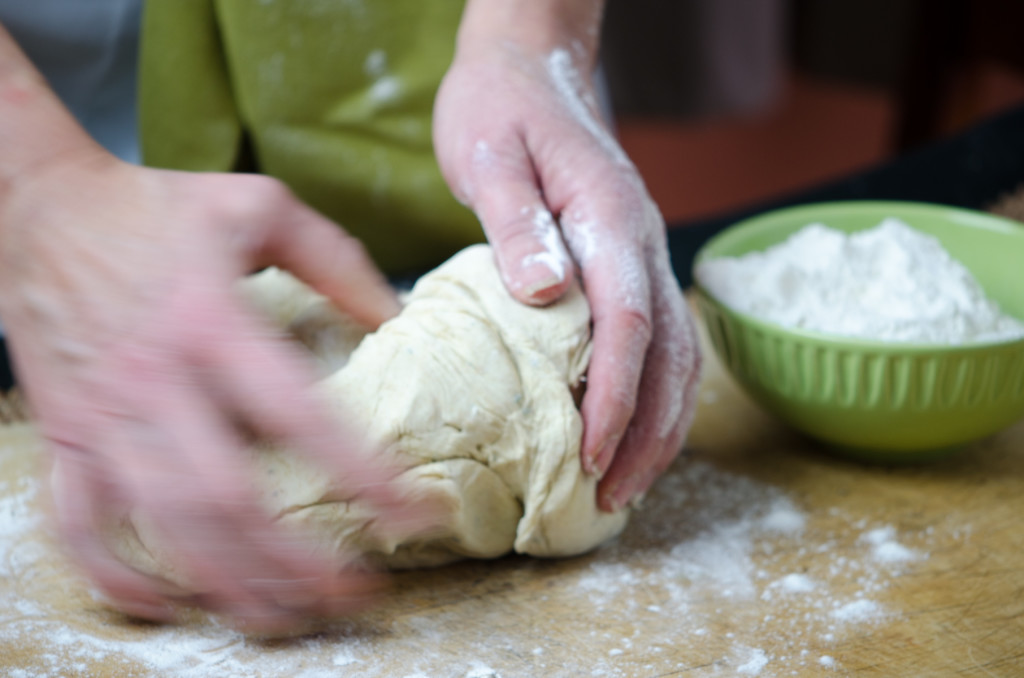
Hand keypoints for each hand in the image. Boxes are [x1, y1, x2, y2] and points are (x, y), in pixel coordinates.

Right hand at [0, 151, 419, 631]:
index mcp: (210, 320)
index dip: (361, 473)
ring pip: (165, 526)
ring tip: (290, 617)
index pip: (299, 415)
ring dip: (229, 582)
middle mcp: (155, 378)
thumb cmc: (156, 206)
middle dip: (297, 560)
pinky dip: (120, 576)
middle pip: (228, 498)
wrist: (39, 208)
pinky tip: (172, 605)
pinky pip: (80, 524)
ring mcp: (104, 415)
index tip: (414, 511)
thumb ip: (335, 258)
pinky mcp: (67, 433)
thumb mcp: (259, 208)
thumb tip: (394, 317)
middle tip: (357, 592)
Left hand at [434, 34, 701, 510]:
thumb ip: (516, 221)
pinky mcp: (627, 266)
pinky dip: (651, 396)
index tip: (593, 454)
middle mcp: (641, 240)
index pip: (629, 322)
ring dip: (659, 425)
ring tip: (625, 486)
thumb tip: (544, 294)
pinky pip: (659, 342)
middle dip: (647, 431)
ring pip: (677, 354)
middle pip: (669, 352)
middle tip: (612, 497)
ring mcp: (641, 254)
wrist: (528, 68)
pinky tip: (627, 433)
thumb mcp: (490, 153)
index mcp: (610, 217)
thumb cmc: (500, 108)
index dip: (615, 395)